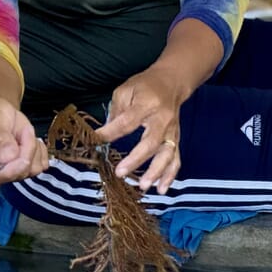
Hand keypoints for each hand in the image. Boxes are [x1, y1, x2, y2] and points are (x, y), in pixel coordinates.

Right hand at [0, 96, 49, 185]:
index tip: (24, 158)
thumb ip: (0, 139)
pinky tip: (30, 138)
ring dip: (34, 148)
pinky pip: (41, 165)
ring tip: (24, 132)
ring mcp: (11, 168)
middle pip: (17, 173)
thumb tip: (9, 157)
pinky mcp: (25, 165)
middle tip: (24, 130)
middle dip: (27, 150)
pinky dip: (40, 150)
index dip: (11, 171)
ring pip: (33, 169)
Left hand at [95, 68, 183, 193]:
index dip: (111, 132)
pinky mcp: (176, 139)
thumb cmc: (145, 86)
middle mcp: (163, 119)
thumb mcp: (126, 89)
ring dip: (156, 172)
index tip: (96, 140)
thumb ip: (116, 111)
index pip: (128, 121)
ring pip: (167, 154)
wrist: (172, 82)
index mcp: (147, 104)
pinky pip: (175, 159)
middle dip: (136, 160)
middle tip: (120, 173)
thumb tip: (105, 134)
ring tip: (143, 186)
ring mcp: (172, 131)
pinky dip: (170, 175)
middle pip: (151, 142)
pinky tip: (161, 189)